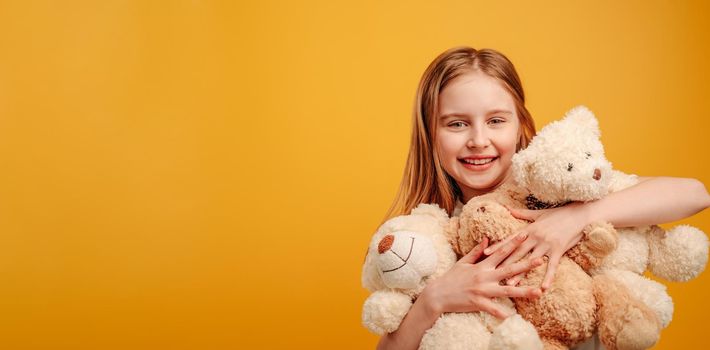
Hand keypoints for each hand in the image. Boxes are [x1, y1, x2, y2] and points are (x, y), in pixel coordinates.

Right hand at [421, 236, 543, 319]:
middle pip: (509, 269)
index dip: (514, 242)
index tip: (526, 235)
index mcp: (482, 265)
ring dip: (524, 291)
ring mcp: (482, 290)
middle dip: (526, 264)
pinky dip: (504, 314)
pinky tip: (515, 318)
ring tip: (539, 292)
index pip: (501, 251)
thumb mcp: (463, 262)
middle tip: (541, 259)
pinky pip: (493, 309)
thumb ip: (476, 251)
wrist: (438, 294)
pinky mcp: (478, 302)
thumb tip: (487, 239)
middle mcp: (484, 276)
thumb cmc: (451, 278)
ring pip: (507, 290)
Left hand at [483, 202, 591, 289]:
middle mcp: (535, 237)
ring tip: (510, 284)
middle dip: (503, 263)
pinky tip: (543, 288)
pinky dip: (547, 277)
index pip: (510, 239)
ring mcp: (546, 244)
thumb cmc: (558, 213)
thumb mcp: (538, 213)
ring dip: (520, 273)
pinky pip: (551, 266)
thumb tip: (507, 208)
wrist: (579, 213)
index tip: (485, 253)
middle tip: (492, 274)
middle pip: (516, 252)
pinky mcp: (558, 250)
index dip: (498, 246)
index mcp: (529, 229)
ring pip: (530, 260)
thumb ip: (522, 213)